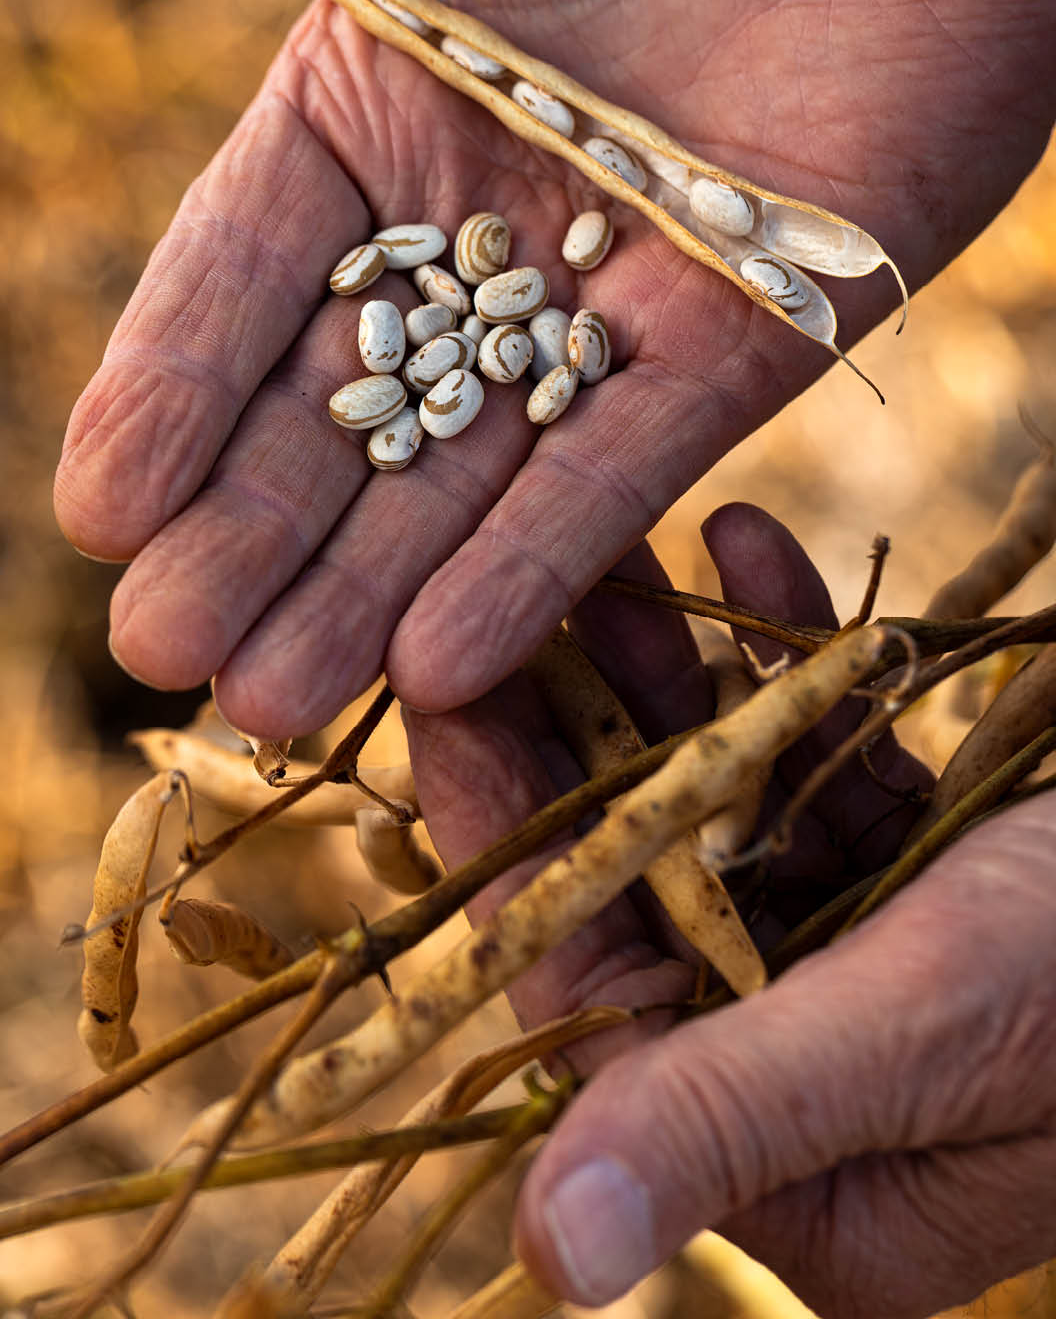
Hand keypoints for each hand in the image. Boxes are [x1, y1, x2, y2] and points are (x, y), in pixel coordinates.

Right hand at [53, 0, 1055, 735]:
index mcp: (385, 96)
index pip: (250, 266)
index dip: (173, 387)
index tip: (99, 509)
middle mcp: (483, 219)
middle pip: (347, 400)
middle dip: (255, 530)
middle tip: (166, 657)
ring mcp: (611, 292)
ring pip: (470, 466)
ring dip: (371, 588)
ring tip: (274, 701)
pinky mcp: (750, 336)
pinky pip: (629, 464)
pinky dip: (541, 559)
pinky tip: (447, 661)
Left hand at [404, 504, 1055, 1317]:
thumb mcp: (936, 1022)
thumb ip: (734, 1118)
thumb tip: (549, 1261)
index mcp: (813, 1176)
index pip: (602, 1010)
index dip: (511, 855)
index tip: (441, 709)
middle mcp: (830, 1072)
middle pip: (653, 890)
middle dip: (579, 741)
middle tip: (496, 607)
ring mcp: (883, 956)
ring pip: (730, 803)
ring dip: (673, 677)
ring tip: (610, 558)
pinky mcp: (937, 863)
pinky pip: (831, 754)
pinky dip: (791, 657)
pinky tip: (744, 544)